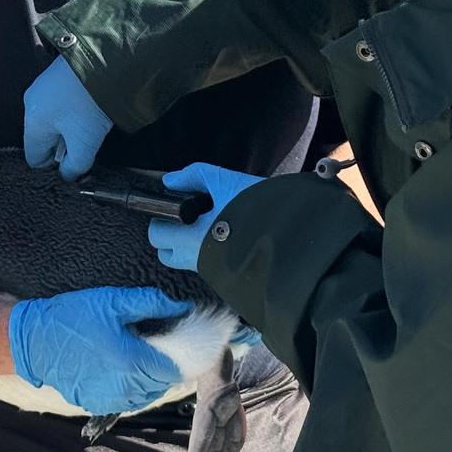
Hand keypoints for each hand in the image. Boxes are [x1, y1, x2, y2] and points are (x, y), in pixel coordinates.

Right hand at [7, 287, 189, 413]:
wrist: (34, 341)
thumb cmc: (72, 318)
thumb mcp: (112, 301)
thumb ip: (150, 303)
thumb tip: (179, 306)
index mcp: (133, 363)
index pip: (176, 367)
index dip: (187, 355)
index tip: (189, 342)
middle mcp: (126, 388)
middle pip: (164, 381)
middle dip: (168, 362)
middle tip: (161, 342)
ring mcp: (111, 399)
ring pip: (148, 393)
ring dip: (152, 376)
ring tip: (142, 353)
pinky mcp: (98, 403)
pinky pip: (129, 399)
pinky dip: (134, 386)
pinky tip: (125, 367)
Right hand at [22, 56, 114, 179]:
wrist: (107, 61)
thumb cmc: (91, 105)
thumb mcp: (85, 144)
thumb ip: (74, 167)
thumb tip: (67, 175)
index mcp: (32, 122)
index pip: (34, 158)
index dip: (53, 165)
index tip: (73, 158)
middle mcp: (31, 103)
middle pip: (42, 138)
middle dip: (62, 144)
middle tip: (84, 140)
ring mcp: (42, 86)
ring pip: (51, 120)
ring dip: (68, 127)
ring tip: (89, 121)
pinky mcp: (55, 75)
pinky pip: (58, 103)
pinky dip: (71, 110)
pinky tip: (88, 106)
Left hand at [148, 163, 264, 271]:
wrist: (293, 233)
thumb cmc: (257, 208)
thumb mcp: (225, 181)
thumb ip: (194, 176)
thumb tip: (170, 181)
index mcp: (191, 237)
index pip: (157, 236)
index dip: (160, 220)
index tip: (169, 209)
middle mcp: (198, 259)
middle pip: (167, 254)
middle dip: (169, 238)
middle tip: (185, 220)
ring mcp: (212, 271)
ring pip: (186, 262)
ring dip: (188, 247)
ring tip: (205, 227)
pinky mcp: (227, 276)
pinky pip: (206, 265)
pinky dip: (208, 253)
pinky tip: (223, 235)